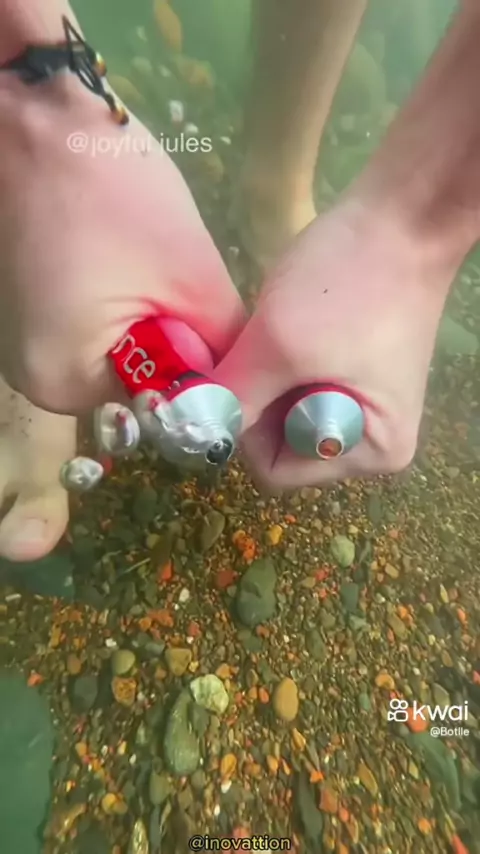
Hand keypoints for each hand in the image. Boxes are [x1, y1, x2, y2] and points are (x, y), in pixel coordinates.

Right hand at [0, 70, 244, 413]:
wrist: (51, 124)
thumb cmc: (119, 197)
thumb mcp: (194, 285)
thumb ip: (224, 356)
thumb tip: (244, 397)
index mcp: (65, 385)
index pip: (161, 411)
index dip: (200, 377)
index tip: (215, 330)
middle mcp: (41, 384)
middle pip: (140, 390)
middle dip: (176, 352)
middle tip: (184, 292)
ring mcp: (34, 350)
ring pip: (126, 363)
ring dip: (156, 333)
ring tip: (155, 276)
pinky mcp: (40, 321)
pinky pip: (102, 339)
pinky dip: (129, 318)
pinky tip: (131, 275)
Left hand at [214, 199, 456, 489]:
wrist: (403, 213)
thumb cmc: (351, 283)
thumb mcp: (281, 344)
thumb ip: (232, 395)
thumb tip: (189, 425)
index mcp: (371, 452)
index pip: (276, 469)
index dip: (245, 428)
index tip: (241, 376)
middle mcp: (371, 442)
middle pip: (281, 443)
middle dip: (257, 398)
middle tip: (255, 347)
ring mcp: (364, 407)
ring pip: (284, 411)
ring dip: (266, 376)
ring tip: (273, 331)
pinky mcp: (355, 374)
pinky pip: (299, 385)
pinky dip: (281, 361)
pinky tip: (284, 325)